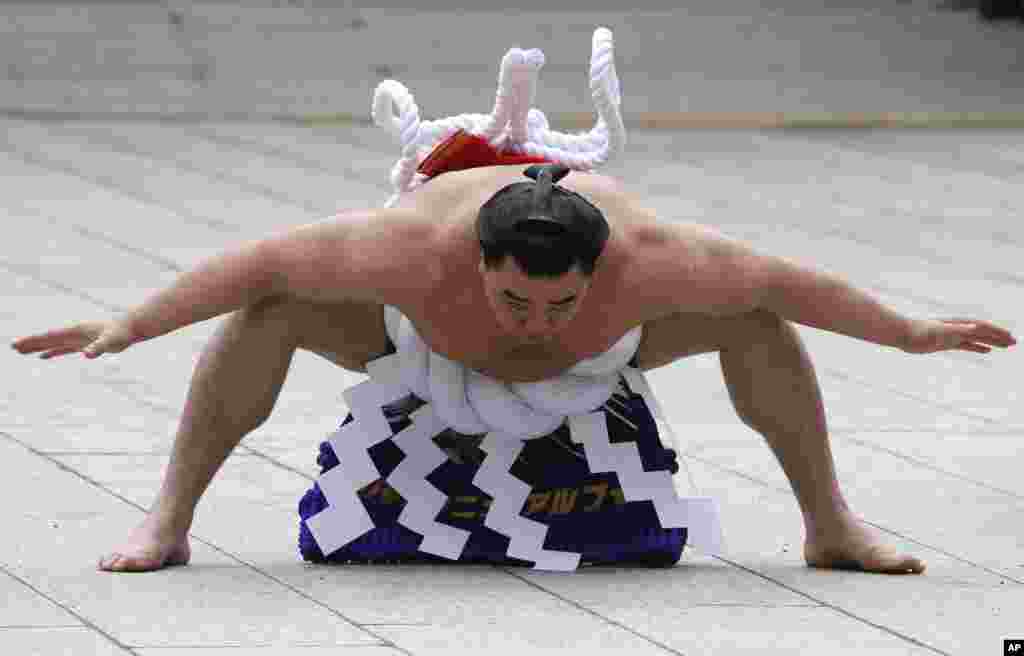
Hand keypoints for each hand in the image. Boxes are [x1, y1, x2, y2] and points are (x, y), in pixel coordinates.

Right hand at [11, 320, 136, 359]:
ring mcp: (78, 339)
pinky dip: (53, 352)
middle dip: (30, 344)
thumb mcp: (109, 341)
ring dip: (38, 348)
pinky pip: (64, 349)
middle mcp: (74, 334)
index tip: (17, 344)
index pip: (49, 337)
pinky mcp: (84, 344)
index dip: (33, 341)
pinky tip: (44, 356)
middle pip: (47, 339)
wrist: (132, 327)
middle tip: (12, 347)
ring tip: (21, 351)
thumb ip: (97, 347)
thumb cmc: (121, 333)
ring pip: (53, 344)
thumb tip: (87, 354)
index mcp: (75, 331)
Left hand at [902, 318, 1016, 353]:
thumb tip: (976, 328)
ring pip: (977, 339)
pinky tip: (986, 350)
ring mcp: (952, 336)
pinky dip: (977, 347)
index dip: (997, 333)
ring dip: (992, 342)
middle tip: (1014, 343)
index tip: (1010, 339)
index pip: (983, 327)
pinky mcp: (945, 343)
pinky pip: (966, 345)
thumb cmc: (920, 332)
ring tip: (1006, 346)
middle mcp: (957, 329)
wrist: (902, 334)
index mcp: (958, 324)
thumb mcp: (941, 331)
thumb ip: (958, 329)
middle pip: (983, 332)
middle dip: (999, 337)